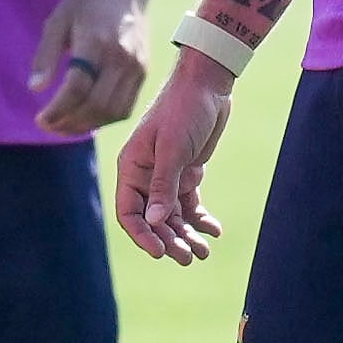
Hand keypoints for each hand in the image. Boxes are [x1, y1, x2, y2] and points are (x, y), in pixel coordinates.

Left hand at [31, 0, 148, 133]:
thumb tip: (35, 89)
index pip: (78, 86)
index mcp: (97, 41)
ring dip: (87, 126)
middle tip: (48, 125)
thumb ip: (45, 55)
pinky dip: (105, 119)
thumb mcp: (57, 21)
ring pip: (113, 111)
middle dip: (69, 123)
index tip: (40, 118)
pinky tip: (86, 117)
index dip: (58, 109)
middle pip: (96, 104)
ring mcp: (137, 66)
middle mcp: (122, 56)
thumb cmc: (86, 3)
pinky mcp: (144, 71)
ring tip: (65, 126)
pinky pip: (126, 107)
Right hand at [115, 48, 231, 261]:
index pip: (129, 211)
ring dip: (186, 234)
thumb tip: (156, 222)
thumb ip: (164, 185)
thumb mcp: (173, 148)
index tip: (161, 252)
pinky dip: (201, 218)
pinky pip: (190, 203)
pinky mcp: (188, 172)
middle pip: (154, 218)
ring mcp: (167, 175)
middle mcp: (146, 175)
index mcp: (131, 168)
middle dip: (169, 239)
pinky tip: (214, 231)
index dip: (142, 234)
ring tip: (203, 253)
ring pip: (173, 215)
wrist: (208, 83)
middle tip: (188, 258)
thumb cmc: (184, 109)